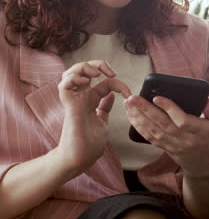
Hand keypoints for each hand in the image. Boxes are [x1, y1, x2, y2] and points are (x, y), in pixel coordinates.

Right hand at [57, 60, 130, 175]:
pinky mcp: (70, 106)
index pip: (105, 82)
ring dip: (84, 68)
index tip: (129, 94)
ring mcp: (74, 100)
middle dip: (97, 64)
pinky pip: (63, 85)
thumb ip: (104, 108)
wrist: (80, 160)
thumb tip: (112, 95)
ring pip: (71, 72)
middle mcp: (81, 97)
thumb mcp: (102, 121)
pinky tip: (86, 82)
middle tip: (110, 72)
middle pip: (84, 70)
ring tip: (96, 74)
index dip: (119, 83)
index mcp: (91, 100)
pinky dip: (73, 79)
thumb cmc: (89, 145)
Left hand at [125, 96, 208, 178]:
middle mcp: (185, 140)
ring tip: (128, 104)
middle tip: (133, 97)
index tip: (157, 97)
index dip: (169, 109)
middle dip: (146, 110)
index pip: (183, 121)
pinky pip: (150, 138)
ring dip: (138, 117)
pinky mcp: (166, 148)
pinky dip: (139, 127)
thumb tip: (207, 99)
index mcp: (200, 132)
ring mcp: (174, 145)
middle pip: (163, 124)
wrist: (208, 166)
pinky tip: (131, 116)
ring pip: (153, 131)